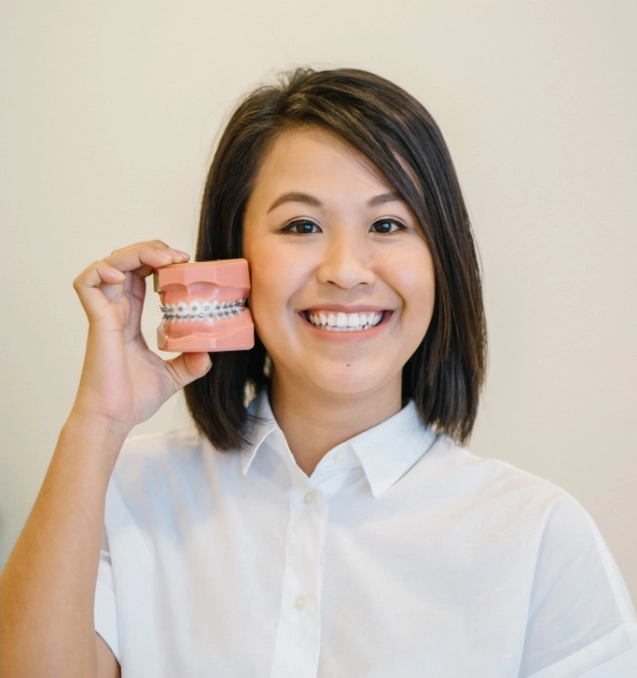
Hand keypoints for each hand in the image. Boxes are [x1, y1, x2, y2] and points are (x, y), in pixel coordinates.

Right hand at [70, 241, 211, 433]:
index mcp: (131, 318)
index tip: (184, 263)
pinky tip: (123, 275)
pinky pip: (86, 282)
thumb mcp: (173, 375)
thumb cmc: (133, 398)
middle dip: (151, 250)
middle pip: (127, 262)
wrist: (115, 417)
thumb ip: (190, 362)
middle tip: (178, 257)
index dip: (159, 262)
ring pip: (109, 263)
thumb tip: (209, 353)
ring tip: (161, 260)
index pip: (141, 276)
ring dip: (135, 253)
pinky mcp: (96, 320)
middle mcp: (116, 310)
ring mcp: (105, 313)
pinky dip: (102, 270)